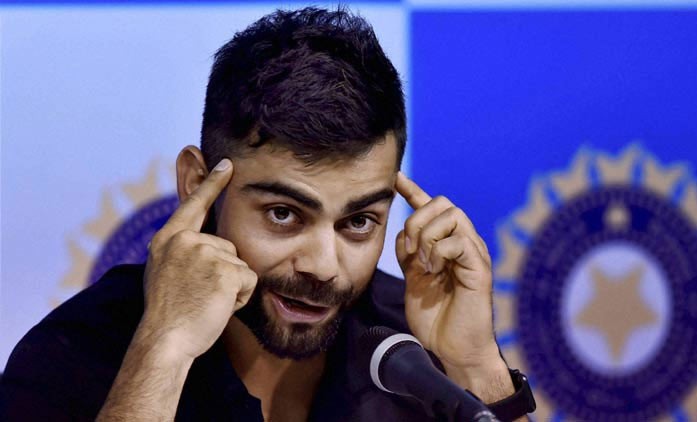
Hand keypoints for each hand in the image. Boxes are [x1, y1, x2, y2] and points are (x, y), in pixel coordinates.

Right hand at [140, 159, 257, 359]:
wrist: (165, 340)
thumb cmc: (168, 314)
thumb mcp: (164, 271)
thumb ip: (181, 251)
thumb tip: (200, 240)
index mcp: (168, 239)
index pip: (193, 205)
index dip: (211, 184)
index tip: (227, 164)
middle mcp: (186, 240)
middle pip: (228, 246)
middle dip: (223, 272)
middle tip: (199, 295)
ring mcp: (206, 253)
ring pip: (240, 264)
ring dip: (231, 286)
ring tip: (206, 302)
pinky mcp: (226, 269)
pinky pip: (249, 279)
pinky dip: (240, 297)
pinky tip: (219, 306)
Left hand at [395, 172, 499, 371]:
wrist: (452, 349)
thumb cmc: (436, 318)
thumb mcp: (413, 278)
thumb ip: (409, 254)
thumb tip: (402, 232)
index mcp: (445, 244)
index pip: (431, 208)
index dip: (413, 190)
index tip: (395, 178)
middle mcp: (463, 243)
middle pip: (442, 203)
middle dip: (417, 220)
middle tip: (410, 252)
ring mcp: (473, 254)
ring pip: (451, 216)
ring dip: (427, 237)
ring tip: (423, 265)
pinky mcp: (480, 268)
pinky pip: (458, 240)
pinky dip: (438, 252)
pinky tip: (434, 272)